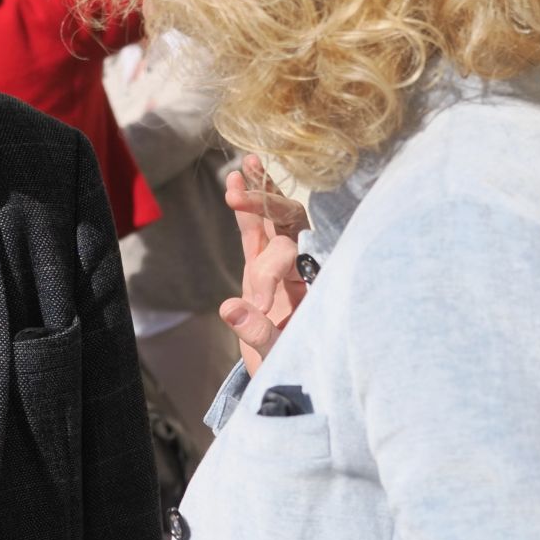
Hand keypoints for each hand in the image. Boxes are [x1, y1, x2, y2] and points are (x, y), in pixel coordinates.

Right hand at [220, 155, 310, 369]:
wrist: (289, 375)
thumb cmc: (293, 365)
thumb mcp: (278, 355)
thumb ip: (260, 333)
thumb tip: (229, 308)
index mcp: (310, 285)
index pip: (292, 259)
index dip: (271, 273)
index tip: (261, 303)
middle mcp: (298, 267)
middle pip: (289, 223)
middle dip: (265, 207)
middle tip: (238, 195)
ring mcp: (279, 263)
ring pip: (273, 218)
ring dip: (259, 192)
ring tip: (246, 164)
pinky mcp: (258, 264)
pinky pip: (255, 229)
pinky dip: (247, 205)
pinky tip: (236, 175)